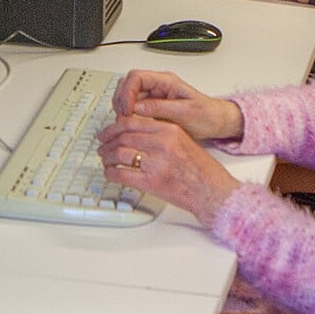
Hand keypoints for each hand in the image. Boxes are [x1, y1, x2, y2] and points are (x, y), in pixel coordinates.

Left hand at [96, 114, 242, 222]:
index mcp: (169, 130)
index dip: (114, 126)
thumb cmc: (202, 169)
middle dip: (107, 142)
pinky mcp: (151, 182)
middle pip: (122, 136)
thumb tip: (135, 133)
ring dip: (107, 157)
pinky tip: (110, 173)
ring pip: (119, 153)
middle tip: (102, 147)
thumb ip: (161, 134)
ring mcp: (156, 163)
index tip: (107, 132)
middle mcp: (162, 143)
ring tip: (105, 160)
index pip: (132, 122)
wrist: (212, 191)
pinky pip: (122, 174)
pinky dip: (111, 173)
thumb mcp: (184, 141)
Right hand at [111, 69, 243, 139]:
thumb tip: (138, 107)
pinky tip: (130, 125)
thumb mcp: (184, 112)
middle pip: (128, 83)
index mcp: (166, 81)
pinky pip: (133, 106)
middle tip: (122, 117)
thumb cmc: (206, 115)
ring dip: (122, 106)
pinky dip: (127, 114)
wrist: (215, 121)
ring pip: (127, 94)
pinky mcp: (152, 107)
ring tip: (125, 122)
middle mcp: (157, 86)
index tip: (127, 110)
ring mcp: (153, 96)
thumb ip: (160, 108)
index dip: (127, 92)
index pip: (137, 77)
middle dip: (121, 99)